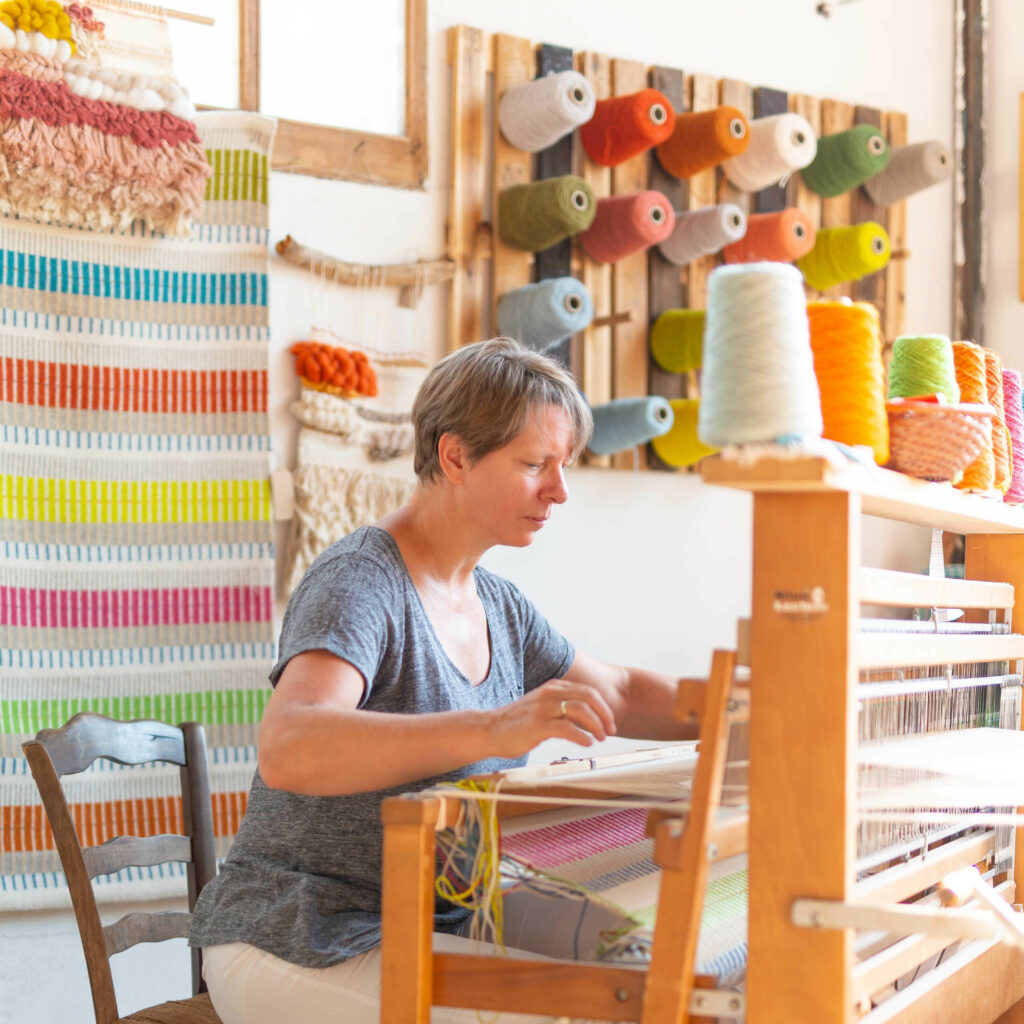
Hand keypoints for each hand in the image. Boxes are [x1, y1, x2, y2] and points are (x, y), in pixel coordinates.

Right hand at [485, 680, 617, 758]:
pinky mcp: (537, 725)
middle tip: (610, 731)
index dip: (603, 707)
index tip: (609, 723)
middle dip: (605, 714)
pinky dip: (582, 736)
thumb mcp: (542, 708)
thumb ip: (563, 710)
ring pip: (581, 710)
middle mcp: (550, 693)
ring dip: (596, 725)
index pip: (588, 691)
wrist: (489, 730)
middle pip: (589, 697)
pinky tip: (586, 743)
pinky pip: (567, 727)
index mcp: (553, 687)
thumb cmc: (517, 723)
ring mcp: (543, 709)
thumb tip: (588, 722)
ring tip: (600, 738)